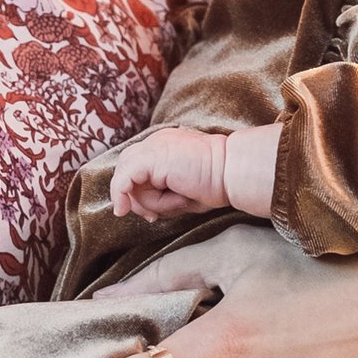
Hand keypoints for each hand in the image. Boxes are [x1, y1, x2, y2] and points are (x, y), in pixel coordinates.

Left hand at [110, 126, 229, 218]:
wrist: (233, 172)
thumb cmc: (216, 184)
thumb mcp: (181, 192)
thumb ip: (161, 195)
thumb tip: (144, 211)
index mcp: (165, 145)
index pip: (135, 167)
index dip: (137, 193)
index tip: (152, 215)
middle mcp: (156, 141)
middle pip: (125, 169)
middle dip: (135, 197)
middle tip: (153, 216)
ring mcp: (153, 145)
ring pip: (127, 176)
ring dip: (145, 200)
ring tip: (176, 202)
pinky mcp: (151, 156)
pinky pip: (125, 179)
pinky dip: (126, 195)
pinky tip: (142, 209)